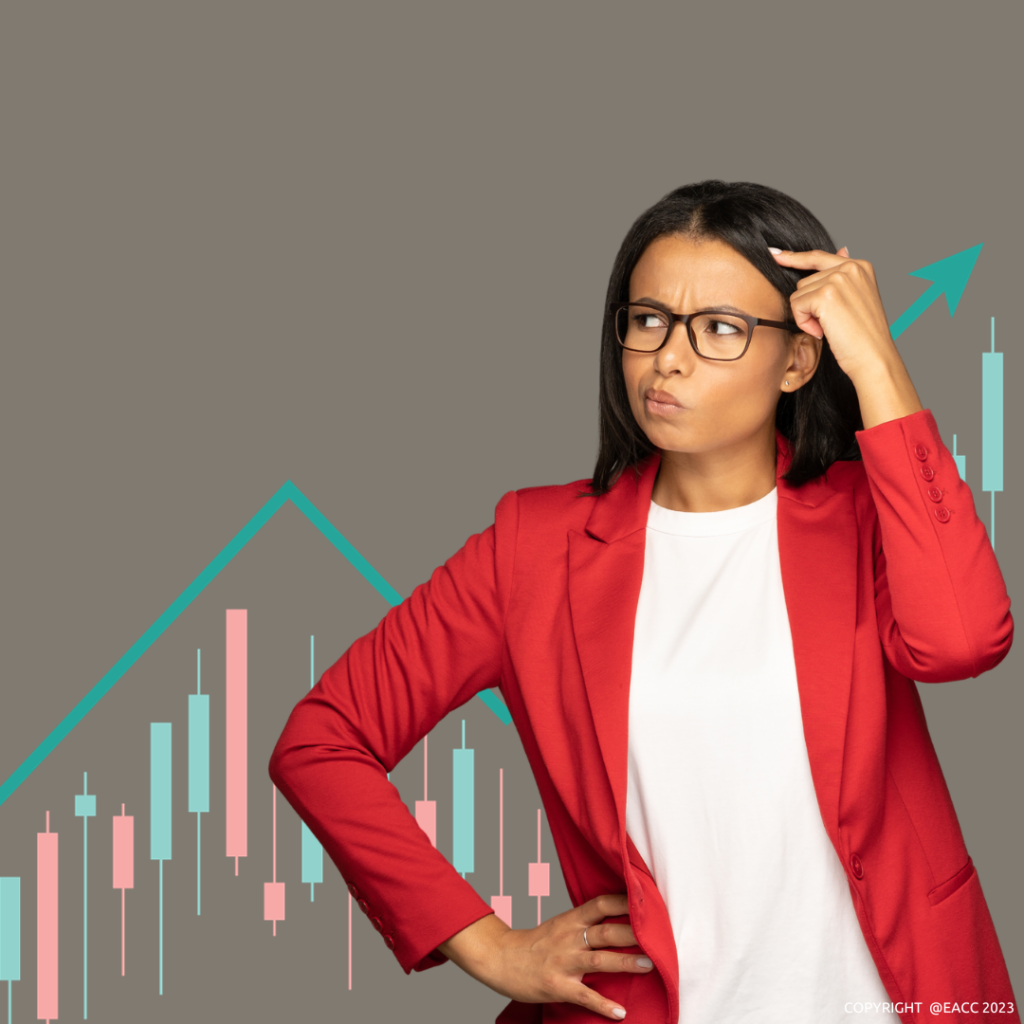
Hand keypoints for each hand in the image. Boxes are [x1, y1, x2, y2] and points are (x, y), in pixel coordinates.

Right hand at [438, 893, 651, 1020]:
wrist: (501, 958)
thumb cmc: (535, 943)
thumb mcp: (560, 925)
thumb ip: (585, 923)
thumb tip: (617, 918)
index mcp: (570, 920)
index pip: (600, 904)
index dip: (624, 901)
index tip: (647, 902)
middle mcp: (569, 937)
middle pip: (605, 931)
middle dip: (633, 933)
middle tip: (659, 937)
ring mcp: (563, 962)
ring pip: (599, 960)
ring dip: (625, 963)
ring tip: (649, 966)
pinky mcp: (557, 985)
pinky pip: (584, 995)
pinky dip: (603, 1005)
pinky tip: (620, 1012)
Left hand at [769, 245, 923, 427]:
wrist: (873, 357)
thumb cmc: (864, 335)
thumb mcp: (857, 297)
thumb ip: (844, 276)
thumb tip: (842, 249)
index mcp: (860, 265)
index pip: (819, 256)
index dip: (794, 257)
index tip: (775, 255)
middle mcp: (850, 267)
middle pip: (804, 280)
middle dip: (809, 305)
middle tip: (831, 323)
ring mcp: (838, 279)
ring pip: (798, 293)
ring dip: (807, 315)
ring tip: (830, 327)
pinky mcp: (826, 295)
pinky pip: (796, 305)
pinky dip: (803, 322)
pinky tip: (822, 330)